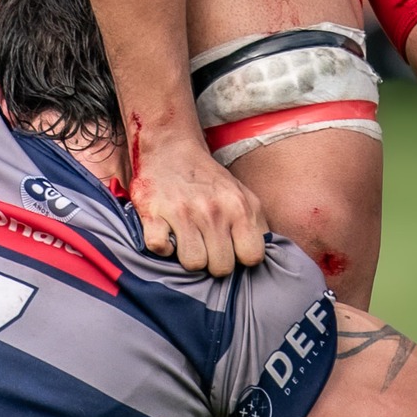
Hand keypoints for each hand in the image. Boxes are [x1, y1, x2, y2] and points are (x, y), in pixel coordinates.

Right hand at [130, 137, 268, 275]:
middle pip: (222, 267)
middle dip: (213, 261)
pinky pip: (159, 248)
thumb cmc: (208, 180)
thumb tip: (264, 259)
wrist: (170, 149)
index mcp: (239, 207)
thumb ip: (256, 225)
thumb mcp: (242, 195)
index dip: (241, 257)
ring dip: (188, 256)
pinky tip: (166, 233)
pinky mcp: (152, 213)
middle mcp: (213, 210)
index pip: (252, 257)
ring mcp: (182, 212)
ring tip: (187, 240)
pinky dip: (161, 246)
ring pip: (193, 263)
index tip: (231, 248)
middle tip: (206, 244)